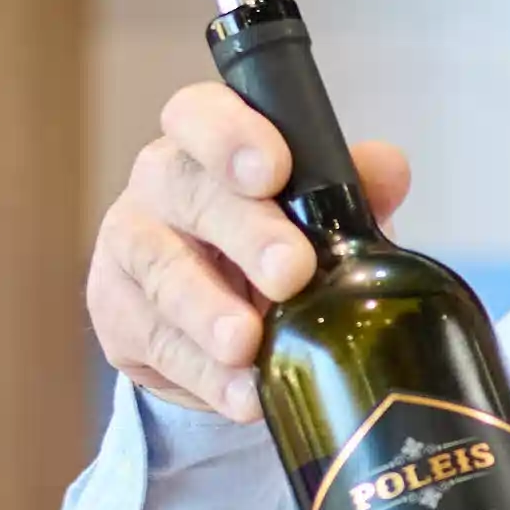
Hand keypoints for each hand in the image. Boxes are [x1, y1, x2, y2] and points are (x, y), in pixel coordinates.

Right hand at [86, 80, 414, 421]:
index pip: (199, 114)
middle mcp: (160, 185)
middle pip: (187, 191)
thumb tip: (390, 168)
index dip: (230, 136)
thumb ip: (349, 189)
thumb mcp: (315, 217)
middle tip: (290, 272)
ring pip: (162, 271)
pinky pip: (159, 344)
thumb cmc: (270, 245)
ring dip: (209, 311)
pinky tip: (242, 395)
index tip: (272, 171)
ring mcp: (132, 249)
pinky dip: (207, 376)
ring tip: (247, 343)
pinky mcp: (119, 317)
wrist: (214, 326)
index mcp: (207, 145)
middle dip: (243, 231)